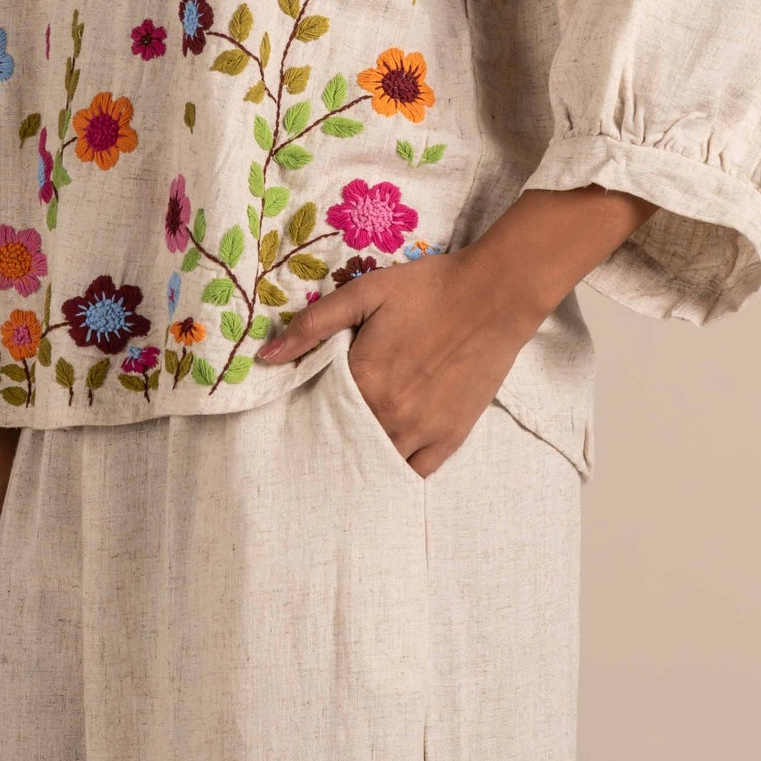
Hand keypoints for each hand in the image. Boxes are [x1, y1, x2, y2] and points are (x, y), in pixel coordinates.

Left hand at [255, 244, 545, 478]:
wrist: (494, 295)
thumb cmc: (427, 288)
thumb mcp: (365, 293)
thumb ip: (314, 325)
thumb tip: (266, 357)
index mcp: (364, 380)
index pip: (320, 414)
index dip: (308, 414)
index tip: (297, 416)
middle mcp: (390, 415)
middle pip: (347, 444)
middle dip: (332, 443)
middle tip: (319, 443)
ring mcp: (424, 431)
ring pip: (379, 463)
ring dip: (361, 461)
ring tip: (347, 457)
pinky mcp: (452, 437)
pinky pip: (416, 472)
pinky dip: (397, 472)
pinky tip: (384, 466)